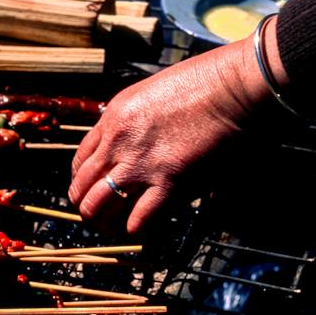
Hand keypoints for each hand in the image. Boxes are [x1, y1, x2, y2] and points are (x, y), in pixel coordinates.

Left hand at [68, 27, 282, 233]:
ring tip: (118, 230)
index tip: (95, 191)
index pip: (79, 162)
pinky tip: (146, 230)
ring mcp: (140, 165)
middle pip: (81, 190)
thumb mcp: (151, 93)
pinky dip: (137, 231)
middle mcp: (118, 143)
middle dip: (89, 209)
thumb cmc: (205, 83)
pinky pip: (137, 221)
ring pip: (98, 209)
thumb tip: (129, 142)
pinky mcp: (170, 182)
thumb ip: (133, 120)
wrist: (235, 86)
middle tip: (103, 218)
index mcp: (113, 118)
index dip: (83, 183)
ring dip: (106, 224)